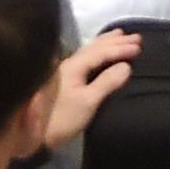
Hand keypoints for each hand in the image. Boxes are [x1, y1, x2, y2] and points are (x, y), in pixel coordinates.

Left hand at [32, 27, 141, 150]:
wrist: (30, 132)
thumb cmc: (61, 118)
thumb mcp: (88, 102)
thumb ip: (107, 83)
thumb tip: (126, 66)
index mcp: (74, 65)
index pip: (101, 51)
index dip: (120, 48)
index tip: (139, 46)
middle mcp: (68, 62)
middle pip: (94, 46)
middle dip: (115, 41)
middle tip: (136, 36)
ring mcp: (64, 70)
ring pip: (88, 50)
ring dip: (106, 43)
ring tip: (119, 36)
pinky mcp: (64, 80)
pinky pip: (85, 57)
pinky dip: (97, 51)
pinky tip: (99, 54)